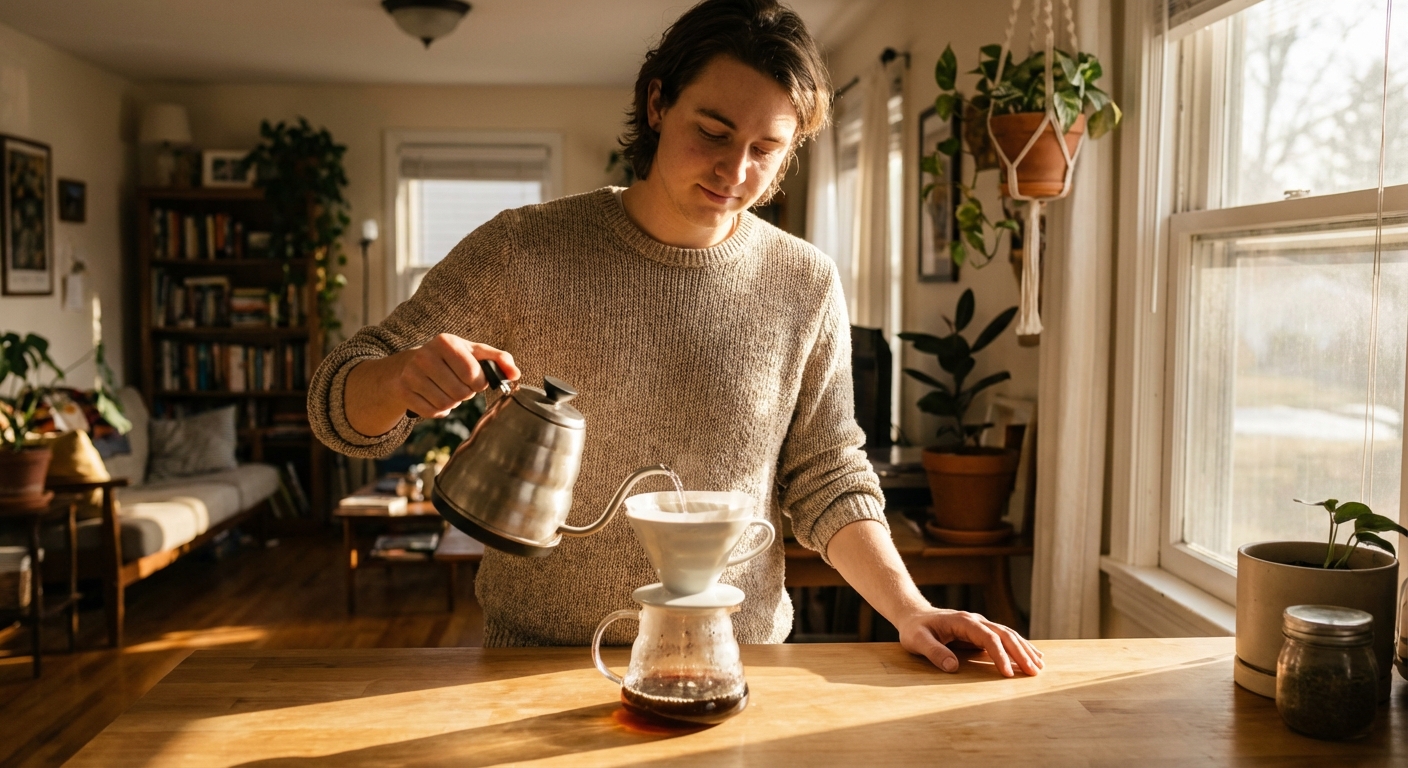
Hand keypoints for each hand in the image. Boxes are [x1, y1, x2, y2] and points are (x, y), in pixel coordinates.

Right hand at [391, 334, 519, 417]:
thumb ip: (499, 359)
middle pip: (460, 391)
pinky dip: (439, 410)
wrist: (409, 365)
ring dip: (453, 402)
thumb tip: (516, 374)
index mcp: (445, 342)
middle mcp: (424, 355)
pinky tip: (435, 397)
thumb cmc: (450, 359)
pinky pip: (431, 412)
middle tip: (460, 385)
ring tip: (448, 390)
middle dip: (466, 393)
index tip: (475, 379)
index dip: (478, 382)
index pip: (472, 373)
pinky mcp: (403, 391)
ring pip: (446, 403)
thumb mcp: (474, 352)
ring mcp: (411, 374)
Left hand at [897, 608, 1042, 677]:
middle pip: (1004, 634)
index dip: (999, 655)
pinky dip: (1020, 646)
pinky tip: (1032, 655)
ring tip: (1039, 666)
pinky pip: (1005, 638)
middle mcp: (975, 620)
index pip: (987, 637)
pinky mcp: (981, 631)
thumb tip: (952, 667)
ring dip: (1024, 650)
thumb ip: (933, 652)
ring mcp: (980, 625)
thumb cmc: (914, 629)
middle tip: (1033, 673)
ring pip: (1008, 635)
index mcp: (962, 621)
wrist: (913, 614)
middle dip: (1020, 653)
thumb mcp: (917, 640)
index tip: (1007, 673)